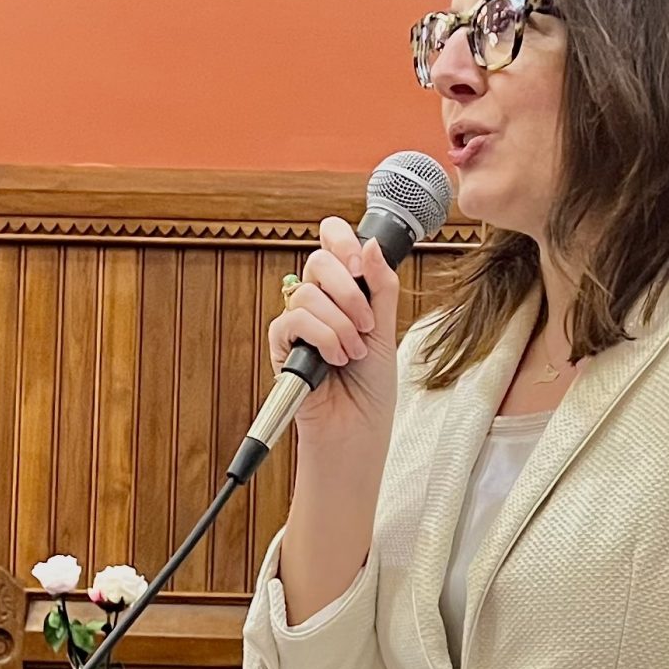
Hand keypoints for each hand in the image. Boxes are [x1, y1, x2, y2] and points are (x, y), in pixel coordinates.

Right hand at [271, 216, 399, 464]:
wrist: (357, 428)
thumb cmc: (371, 386)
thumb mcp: (386, 330)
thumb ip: (381, 287)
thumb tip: (372, 246)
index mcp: (344, 290)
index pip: (332, 242)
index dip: (341, 240)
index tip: (361, 262)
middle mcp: (319, 302)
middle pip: (318, 261)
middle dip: (348, 290)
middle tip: (366, 321)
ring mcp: (299, 322)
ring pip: (308, 294)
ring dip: (340, 325)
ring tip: (354, 353)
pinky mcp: (282, 344)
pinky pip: (294, 321)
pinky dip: (323, 339)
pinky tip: (335, 360)